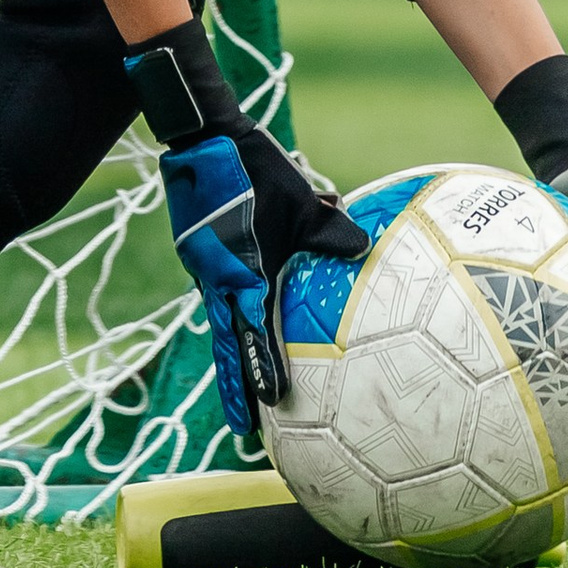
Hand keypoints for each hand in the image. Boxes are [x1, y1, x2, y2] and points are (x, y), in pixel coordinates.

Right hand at [160, 120, 368, 451]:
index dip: (261, 369)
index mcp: (241, 273)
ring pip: (222, 321)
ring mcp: (207, 269)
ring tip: (243, 389)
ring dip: (231, 354)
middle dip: (235, 384)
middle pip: (226, 343)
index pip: (251, 333)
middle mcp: (219, 280)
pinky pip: (222, 294)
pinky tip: (248, 314)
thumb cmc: (251, 168)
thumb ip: (328, 230)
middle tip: (243, 427)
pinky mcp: (205, 255)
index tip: (271, 403)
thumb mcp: (298, 199)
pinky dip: (232, 315)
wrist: (203, 139)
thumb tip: (365, 250)